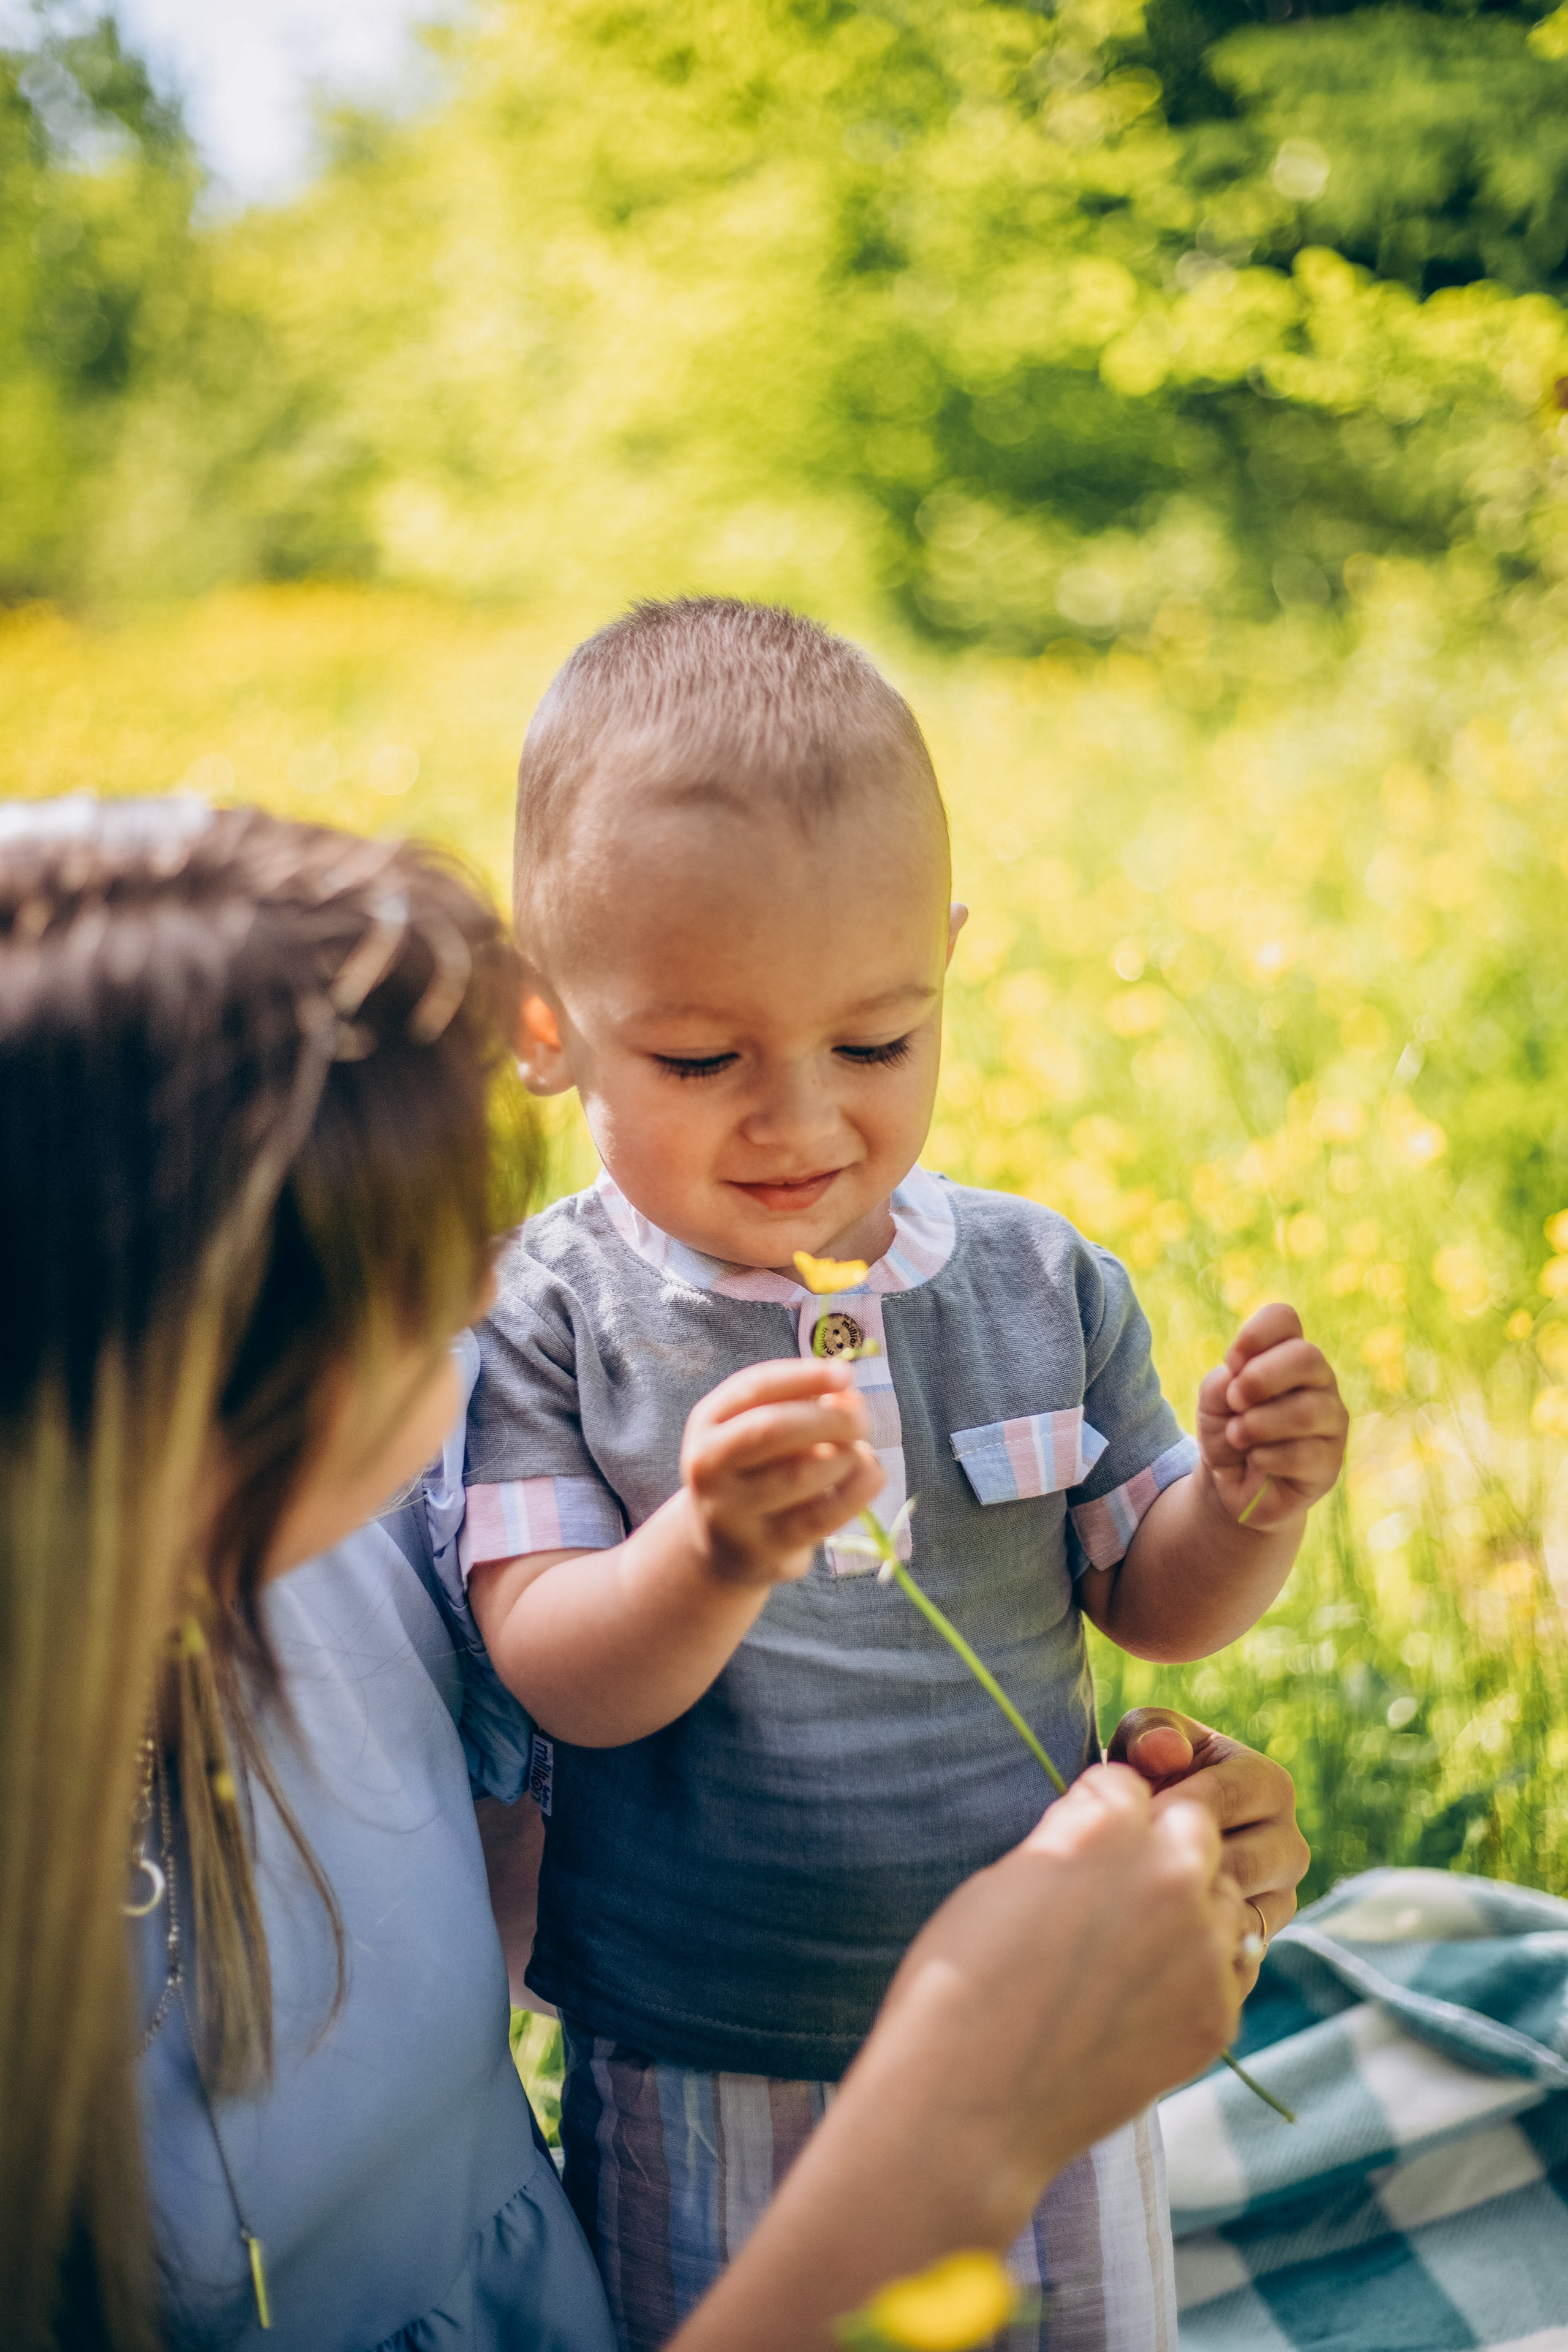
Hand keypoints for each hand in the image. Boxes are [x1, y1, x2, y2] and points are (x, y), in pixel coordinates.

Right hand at [669, 1766, 1248, 2351]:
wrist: (971, 2101)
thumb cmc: (963, 1978)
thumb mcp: (1008, 1875)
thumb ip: (1073, 1838)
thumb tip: (1107, 1825)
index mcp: (1108, 1826)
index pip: (1131, 1784)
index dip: (1101, 1813)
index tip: (1080, 1846)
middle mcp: (1172, 1874)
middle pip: (1195, 1827)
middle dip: (1162, 1846)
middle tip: (1114, 1894)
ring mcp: (1205, 1948)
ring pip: (1225, 1896)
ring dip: (1190, 1908)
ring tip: (1128, 1950)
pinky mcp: (1219, 2014)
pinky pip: (1230, 1967)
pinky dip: (1198, 1971)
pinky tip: (1142, 1997)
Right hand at [680, 1358, 882, 1587]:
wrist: (728, 1545)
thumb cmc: (759, 1469)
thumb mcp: (763, 1429)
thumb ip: (803, 1405)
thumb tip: (849, 1399)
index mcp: (707, 1423)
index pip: (755, 1388)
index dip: (804, 1376)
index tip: (845, 1374)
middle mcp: (708, 1466)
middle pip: (772, 1429)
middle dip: (829, 1418)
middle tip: (862, 1421)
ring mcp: (732, 1512)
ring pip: (800, 1474)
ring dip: (845, 1456)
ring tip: (859, 1452)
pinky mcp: (765, 1548)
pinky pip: (821, 1516)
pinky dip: (858, 1490)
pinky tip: (874, 1474)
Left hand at [1109, 1706, 1309, 1994]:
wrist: (1138, 1844)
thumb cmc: (1144, 1781)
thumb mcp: (1139, 1746)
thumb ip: (1152, 1734)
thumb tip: (1166, 1749)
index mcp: (1271, 1786)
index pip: (1233, 1793)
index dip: (1181, 1801)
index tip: (1138, 1815)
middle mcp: (1289, 1846)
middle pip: (1247, 1859)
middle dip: (1188, 1861)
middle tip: (1135, 1864)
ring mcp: (1280, 1901)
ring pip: (1243, 1910)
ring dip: (1191, 1906)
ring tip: (1142, 1895)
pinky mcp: (1258, 1943)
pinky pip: (1235, 1951)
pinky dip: (1195, 1943)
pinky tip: (1153, 1929)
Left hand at [1196, 1302, 1347, 1532]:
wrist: (1232, 1485)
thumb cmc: (1229, 1431)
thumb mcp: (1213, 1403)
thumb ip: (1223, 1383)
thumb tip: (1243, 1380)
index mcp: (1287, 1354)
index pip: (1285, 1319)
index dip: (1256, 1334)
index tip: (1231, 1362)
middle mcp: (1318, 1381)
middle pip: (1307, 1357)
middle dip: (1260, 1378)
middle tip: (1234, 1400)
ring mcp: (1331, 1421)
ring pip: (1308, 1410)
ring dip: (1259, 1423)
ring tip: (1237, 1436)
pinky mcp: (1330, 1462)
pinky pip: (1304, 1453)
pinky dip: (1267, 1457)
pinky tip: (1257, 1461)